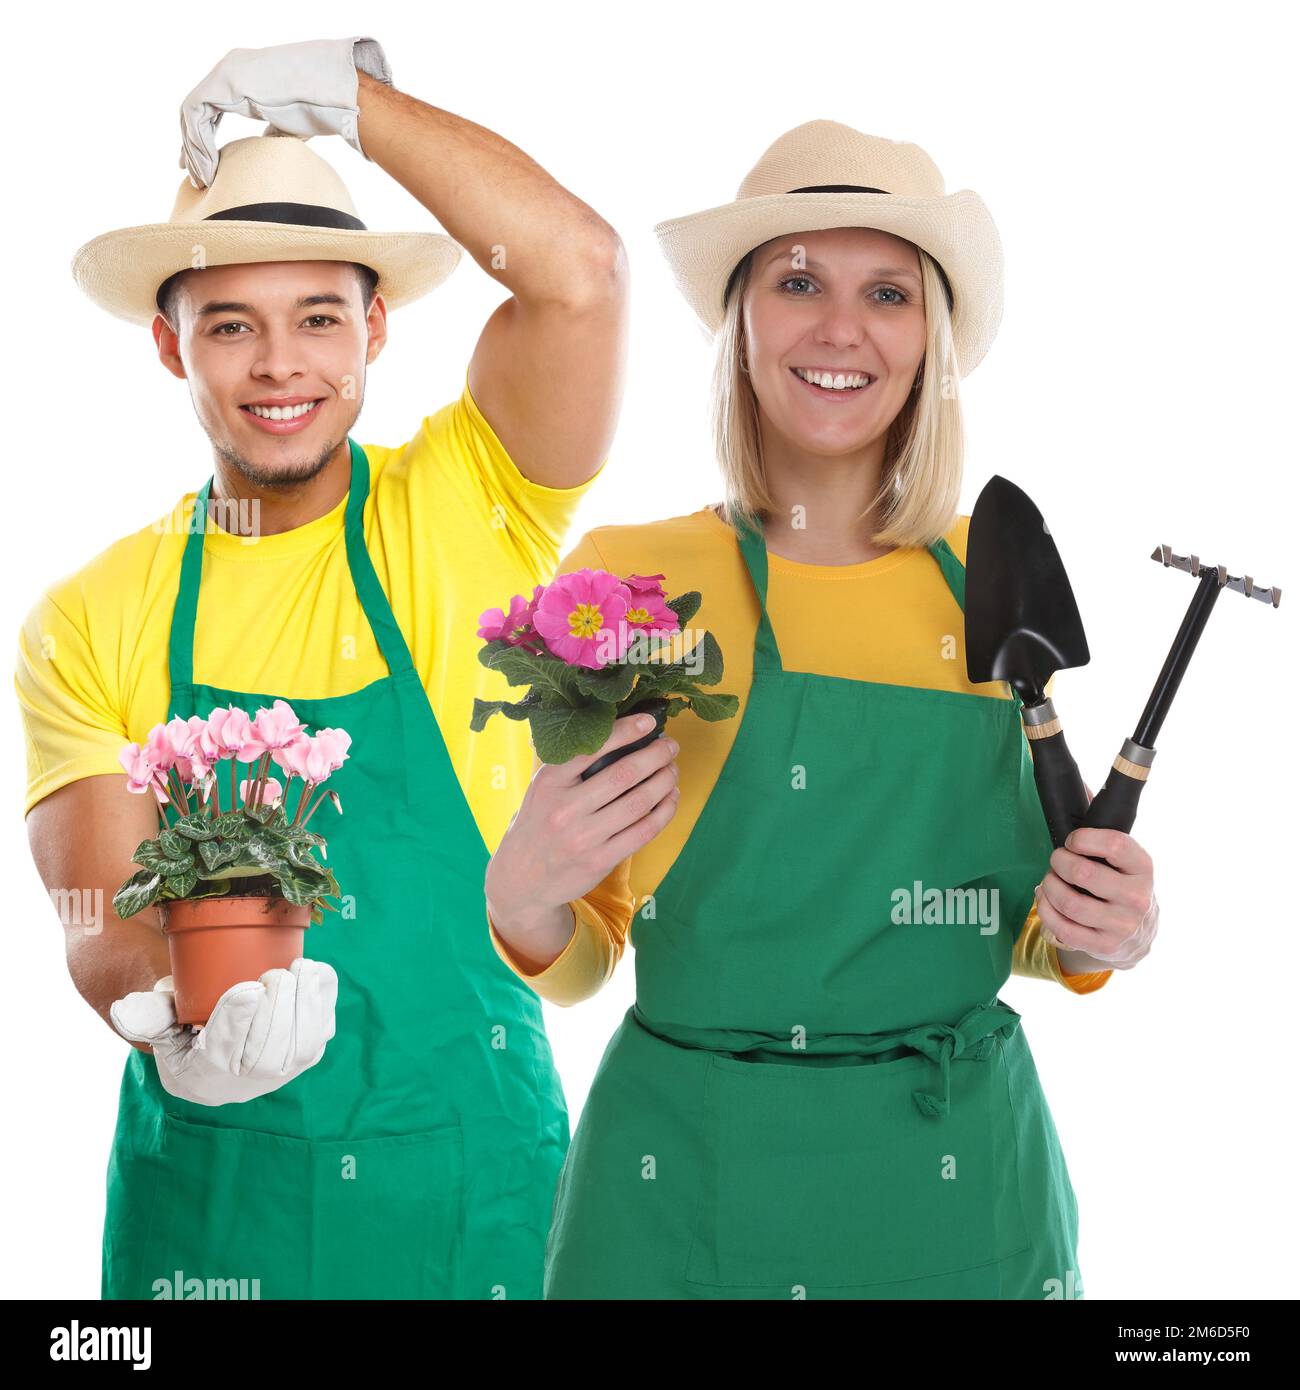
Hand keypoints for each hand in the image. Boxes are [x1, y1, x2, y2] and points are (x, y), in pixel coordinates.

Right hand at [109, 958, 336, 1105]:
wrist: (214, 1051)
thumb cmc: (183, 1029)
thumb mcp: (159, 1023)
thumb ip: (146, 1014)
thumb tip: (125, 1008)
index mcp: (205, 1075)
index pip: (224, 1052)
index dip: (238, 1021)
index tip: (248, 988)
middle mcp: (247, 1083)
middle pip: (268, 1051)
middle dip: (276, 1009)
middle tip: (274, 974)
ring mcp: (282, 1071)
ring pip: (301, 1045)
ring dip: (305, 1005)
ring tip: (300, 968)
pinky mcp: (308, 1054)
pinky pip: (322, 1031)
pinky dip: (324, 1001)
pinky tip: (317, 972)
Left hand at [179, 36, 392, 188]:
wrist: (332, 97)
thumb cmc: (320, 110)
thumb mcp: (287, 124)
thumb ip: (269, 132)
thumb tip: (264, 152)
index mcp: (243, 77)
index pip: (210, 108)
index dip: (203, 138)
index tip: (203, 166)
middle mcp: (229, 70)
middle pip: (197, 111)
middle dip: (192, 146)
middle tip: (194, 176)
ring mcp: (225, 73)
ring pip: (192, 115)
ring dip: (194, 150)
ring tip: (202, 180)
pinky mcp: (224, 82)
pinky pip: (197, 115)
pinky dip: (198, 144)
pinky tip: (208, 169)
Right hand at [485, 714, 679, 936]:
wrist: (521, 879)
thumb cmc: (537, 824)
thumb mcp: (541, 790)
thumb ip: (570, 766)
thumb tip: (619, 735)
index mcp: (549, 783)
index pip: (592, 749)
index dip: (625, 732)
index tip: (649, 722)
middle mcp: (564, 809)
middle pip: (624, 774)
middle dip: (656, 755)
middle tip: (670, 746)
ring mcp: (583, 838)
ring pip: (639, 802)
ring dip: (665, 781)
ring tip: (672, 770)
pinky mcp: (600, 861)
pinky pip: (643, 831)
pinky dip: (664, 811)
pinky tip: (670, 799)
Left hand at [1033, 812, 1158, 970]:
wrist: (1137, 932)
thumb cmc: (1120, 880)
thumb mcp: (1122, 855)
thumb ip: (1101, 823)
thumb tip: (1077, 781)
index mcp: (1143, 867)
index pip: (1114, 844)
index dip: (1084, 838)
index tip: (1072, 840)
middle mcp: (1137, 897)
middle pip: (1084, 873)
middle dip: (1059, 862)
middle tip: (1056, 860)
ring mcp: (1121, 925)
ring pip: (1069, 902)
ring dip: (1049, 886)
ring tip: (1049, 879)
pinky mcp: (1103, 946)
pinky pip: (1062, 928)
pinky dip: (1045, 909)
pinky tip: (1046, 898)